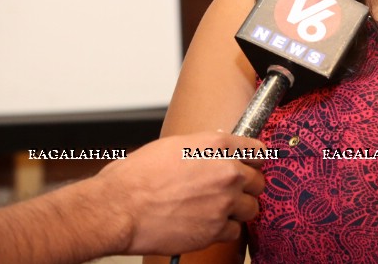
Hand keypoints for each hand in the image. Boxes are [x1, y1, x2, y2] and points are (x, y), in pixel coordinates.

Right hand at [95, 131, 266, 254]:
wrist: (119, 208)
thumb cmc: (136, 177)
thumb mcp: (173, 146)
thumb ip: (203, 150)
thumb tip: (214, 153)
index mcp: (215, 146)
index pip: (257, 150)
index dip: (253, 159)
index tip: (250, 165)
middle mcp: (226, 172)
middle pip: (258, 181)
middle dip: (247, 187)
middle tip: (231, 191)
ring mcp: (223, 202)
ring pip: (251, 208)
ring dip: (238, 209)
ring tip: (218, 209)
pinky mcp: (215, 230)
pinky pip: (235, 231)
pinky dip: (223, 230)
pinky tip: (207, 224)